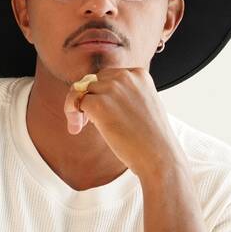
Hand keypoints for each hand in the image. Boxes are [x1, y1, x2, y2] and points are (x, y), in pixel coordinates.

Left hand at [63, 67, 182, 179]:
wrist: (159, 157)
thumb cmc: (150, 138)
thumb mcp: (143, 106)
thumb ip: (123, 95)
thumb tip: (91, 95)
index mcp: (139, 74)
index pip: (108, 76)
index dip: (100, 93)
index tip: (103, 111)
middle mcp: (125, 76)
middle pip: (92, 81)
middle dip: (87, 98)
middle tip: (85, 121)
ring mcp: (112, 88)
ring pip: (81, 90)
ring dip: (76, 107)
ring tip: (78, 125)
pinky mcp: (100, 103)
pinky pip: (76, 102)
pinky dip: (72, 114)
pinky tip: (76, 128)